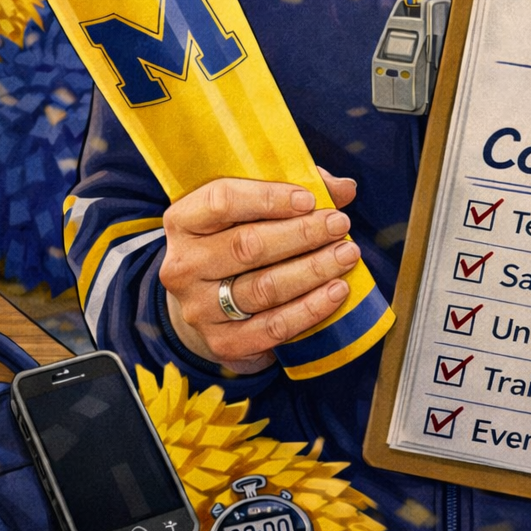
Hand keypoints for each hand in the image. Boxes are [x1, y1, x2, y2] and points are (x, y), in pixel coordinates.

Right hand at [160, 169, 358, 374]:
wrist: (207, 302)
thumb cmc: (237, 238)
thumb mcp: (252, 206)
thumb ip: (294, 190)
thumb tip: (345, 188)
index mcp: (184, 220)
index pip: (222, 201)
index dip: (269, 198)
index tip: (309, 199)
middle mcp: (184, 265)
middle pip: (247, 247)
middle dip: (302, 234)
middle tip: (340, 224)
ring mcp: (198, 308)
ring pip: (263, 288)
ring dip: (313, 270)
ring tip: (346, 254)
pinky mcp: (221, 342)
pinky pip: (272, 327)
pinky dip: (309, 309)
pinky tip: (337, 291)